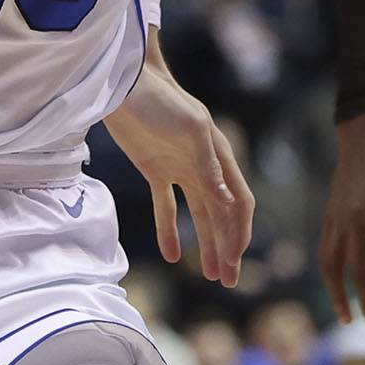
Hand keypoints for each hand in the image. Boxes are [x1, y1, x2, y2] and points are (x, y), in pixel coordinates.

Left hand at [102, 54, 251, 284]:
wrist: (124, 85)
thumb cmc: (161, 100)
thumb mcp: (190, 129)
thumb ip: (208, 165)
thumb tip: (227, 201)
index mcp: (220, 157)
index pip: (239, 202)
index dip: (239, 232)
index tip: (235, 259)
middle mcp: (205, 167)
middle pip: (221, 215)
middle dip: (226, 248)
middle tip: (227, 280)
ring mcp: (179, 170)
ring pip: (198, 216)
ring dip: (205, 244)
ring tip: (210, 275)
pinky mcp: (154, 171)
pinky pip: (165, 208)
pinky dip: (169, 230)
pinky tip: (172, 255)